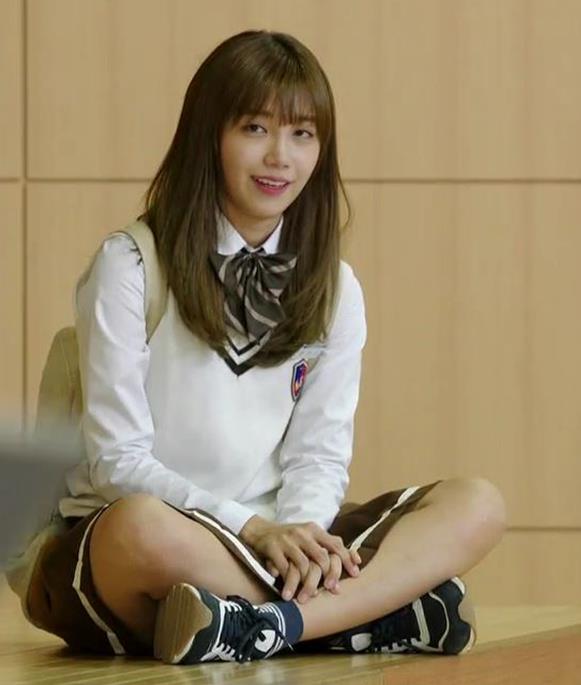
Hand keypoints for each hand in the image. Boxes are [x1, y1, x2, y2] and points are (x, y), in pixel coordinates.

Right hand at [240, 516, 360, 598]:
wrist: (260, 530)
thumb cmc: (291, 537)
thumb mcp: (310, 535)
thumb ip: (329, 546)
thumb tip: (356, 561)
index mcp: (314, 529)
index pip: (335, 544)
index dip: (347, 559)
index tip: (355, 575)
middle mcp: (302, 533)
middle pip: (321, 557)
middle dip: (328, 576)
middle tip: (332, 591)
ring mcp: (287, 540)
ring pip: (303, 566)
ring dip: (307, 584)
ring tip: (308, 598)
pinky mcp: (273, 548)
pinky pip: (284, 569)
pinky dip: (288, 583)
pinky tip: (289, 594)